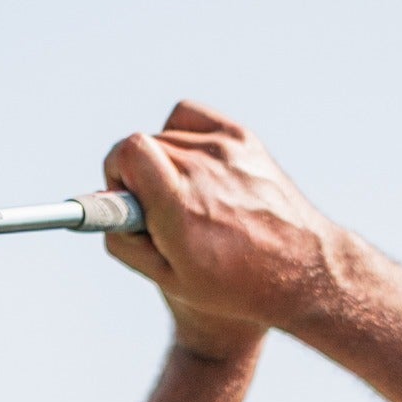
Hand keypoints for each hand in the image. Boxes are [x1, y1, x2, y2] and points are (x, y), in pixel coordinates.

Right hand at [102, 103, 341, 359]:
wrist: (302, 270)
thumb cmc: (234, 284)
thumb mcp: (171, 280)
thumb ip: (125, 242)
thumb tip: (99, 207)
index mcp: (181, 208)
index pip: (127, 151)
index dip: (116, 172)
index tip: (126, 197)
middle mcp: (202, 170)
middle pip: (143, 147)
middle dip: (139, 176)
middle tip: (158, 210)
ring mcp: (224, 148)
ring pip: (165, 136)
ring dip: (163, 163)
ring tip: (185, 197)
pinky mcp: (240, 137)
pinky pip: (189, 118)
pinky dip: (181, 136)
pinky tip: (193, 166)